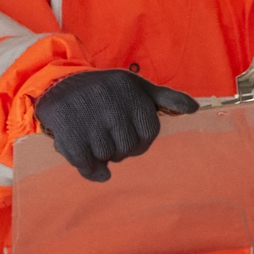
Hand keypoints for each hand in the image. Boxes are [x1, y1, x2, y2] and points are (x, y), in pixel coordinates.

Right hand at [32, 69, 199, 181]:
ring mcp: (88, 115)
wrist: (59, 84)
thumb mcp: (137, 87)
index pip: (149, 133)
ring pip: (107, 155)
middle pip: (128, 147)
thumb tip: (194, 108)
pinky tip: (89, 163)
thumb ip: (167, 97)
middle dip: (120, 149)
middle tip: (109, 139)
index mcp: (131, 91)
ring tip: (94, 141)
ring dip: (103, 156)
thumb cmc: (105, 90)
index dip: (141, 142)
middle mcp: (110, 101)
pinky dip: (90, 169)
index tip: (128, 136)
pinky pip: (86, 163)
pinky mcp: (67, 129)